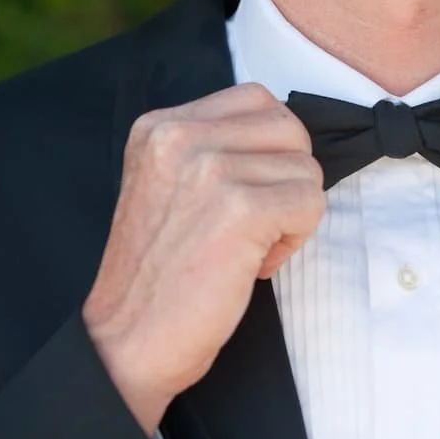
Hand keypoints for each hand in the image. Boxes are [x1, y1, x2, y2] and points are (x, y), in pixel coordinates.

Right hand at [81, 84, 326, 432]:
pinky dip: (295, 239)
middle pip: (289, 128)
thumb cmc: (160, 270)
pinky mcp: (241, 208)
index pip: (257, 99)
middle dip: (287, 177)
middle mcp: (180, 137)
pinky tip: (253, 263)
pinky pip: (311, 203)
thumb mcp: (169, 183)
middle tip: (254, 222)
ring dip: (291, 213)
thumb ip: (213, 147)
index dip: (269, 148)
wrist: (128, 338)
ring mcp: (211, 170)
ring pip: (306, 168)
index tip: (244, 192)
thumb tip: (284, 133)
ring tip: (246, 246)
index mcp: (160, 126)